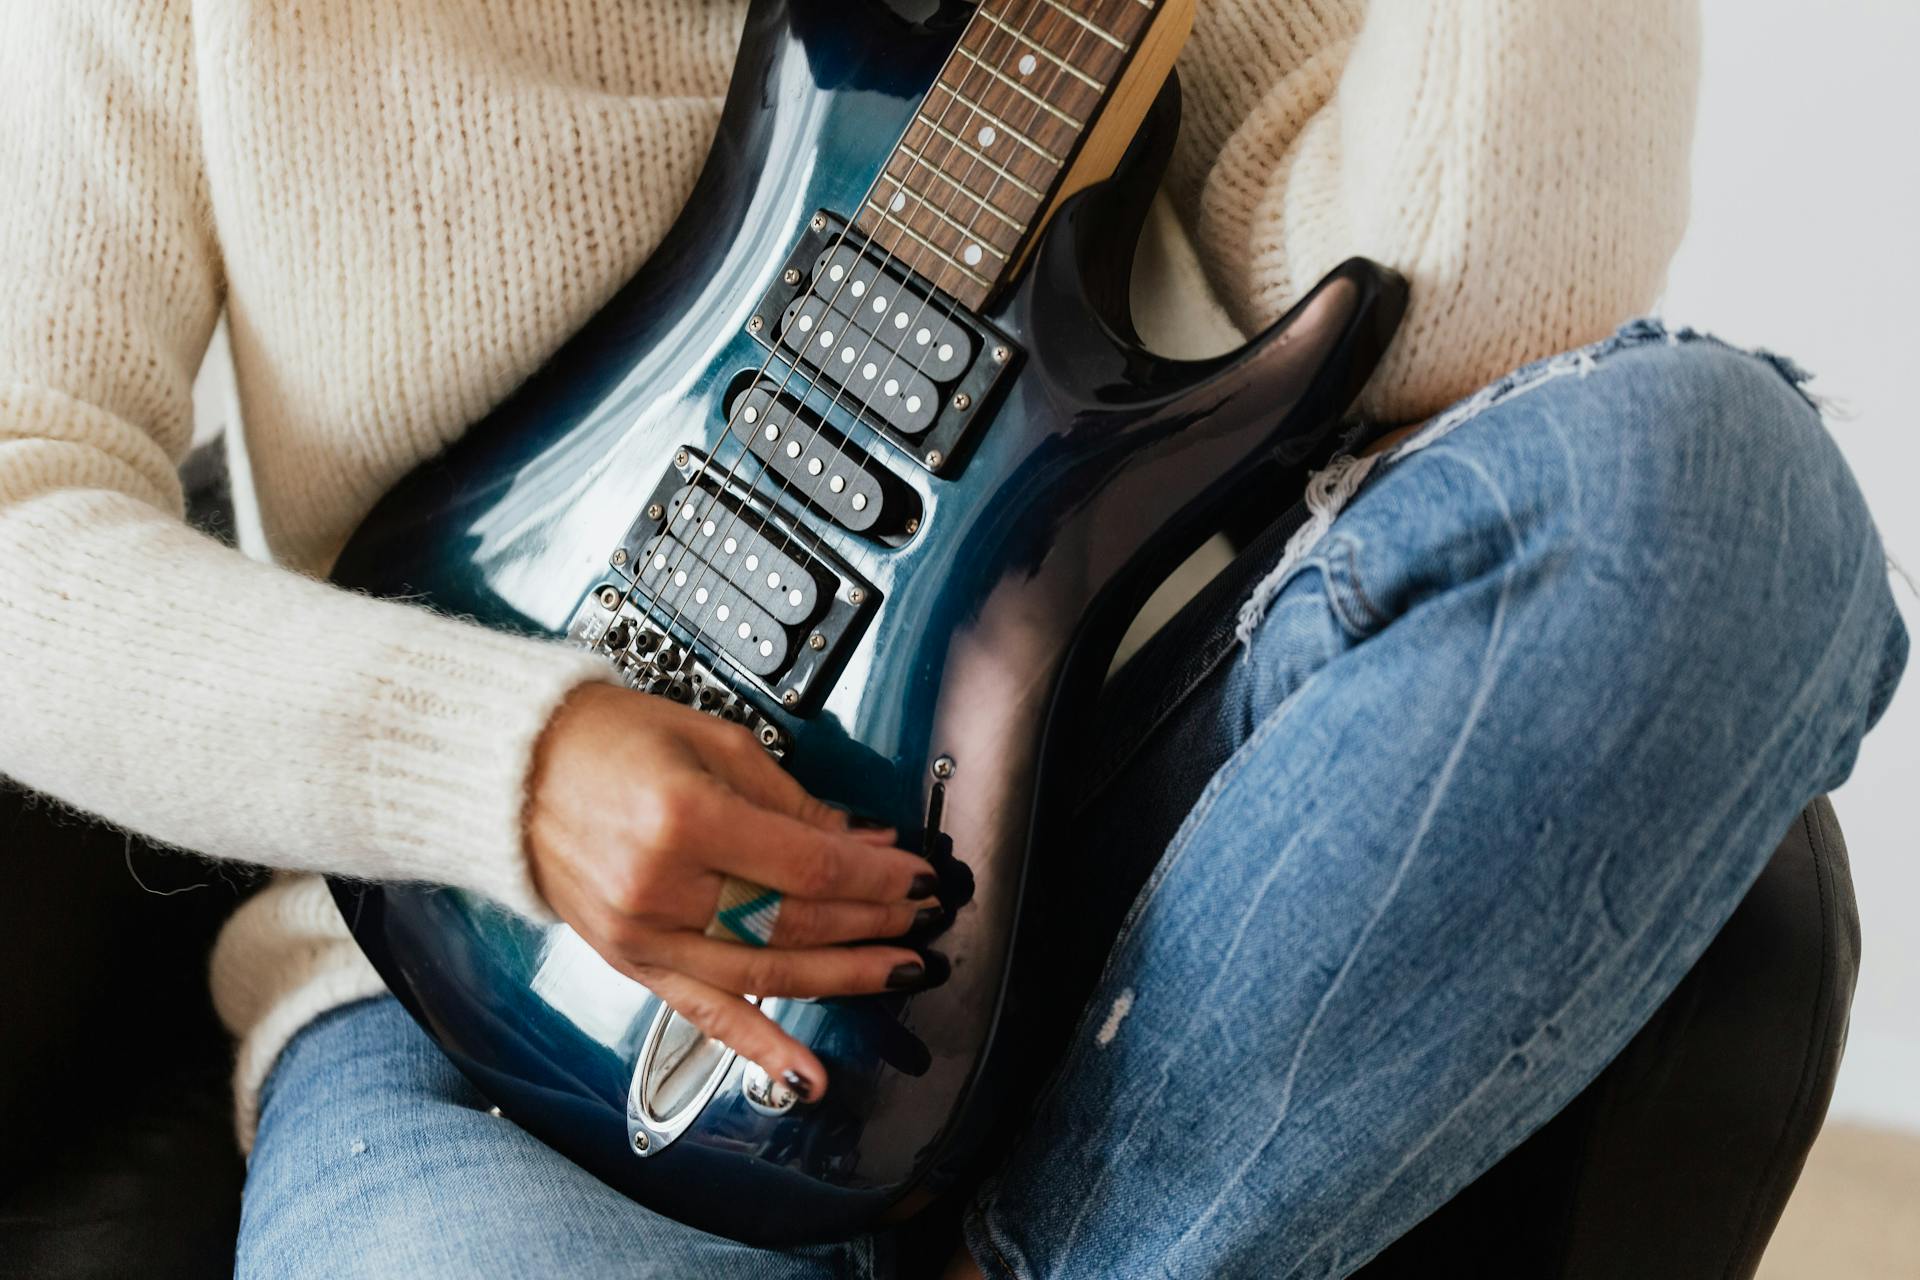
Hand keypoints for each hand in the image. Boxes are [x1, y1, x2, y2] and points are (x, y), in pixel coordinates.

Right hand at [527, 682, 939, 1099]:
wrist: (511, 769)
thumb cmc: (605, 741)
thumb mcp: (714, 741)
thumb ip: (793, 801)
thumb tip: (863, 841)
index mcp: (687, 819)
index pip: (810, 867)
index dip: (877, 877)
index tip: (920, 874)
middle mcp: (663, 887)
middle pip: (795, 922)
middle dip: (872, 922)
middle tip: (922, 916)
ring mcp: (643, 934)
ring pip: (765, 973)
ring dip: (842, 977)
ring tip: (898, 972)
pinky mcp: (631, 960)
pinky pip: (703, 1014)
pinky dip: (758, 1046)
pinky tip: (806, 1073)